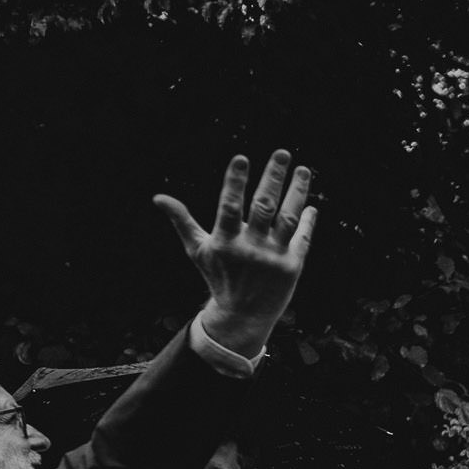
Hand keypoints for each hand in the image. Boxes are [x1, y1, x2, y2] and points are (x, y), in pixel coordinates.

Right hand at [154, 150, 319, 359]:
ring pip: (288, 218)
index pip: (229, 206)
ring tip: (304, 170)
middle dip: (273, 178)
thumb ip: (182, 221)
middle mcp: (250, 248)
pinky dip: (308, 220)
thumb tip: (158, 197)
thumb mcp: (197, 250)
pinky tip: (310, 204)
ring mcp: (273, 257)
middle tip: (282, 153)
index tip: (241, 158)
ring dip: (297, 192)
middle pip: (264, 206)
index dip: (235, 182)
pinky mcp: (293, 266)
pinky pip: (303, 238)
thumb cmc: (219, 277)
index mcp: (225, 242)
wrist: (243, 315)